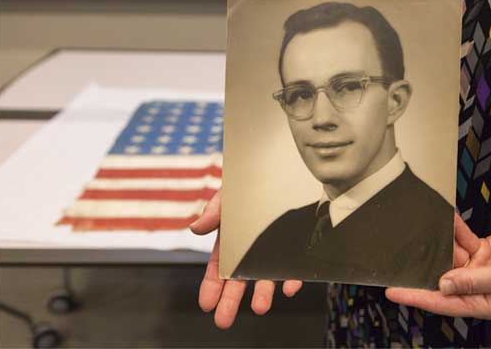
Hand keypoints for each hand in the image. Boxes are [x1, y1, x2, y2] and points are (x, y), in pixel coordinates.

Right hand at [190, 190, 302, 328]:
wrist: (282, 169)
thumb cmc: (250, 182)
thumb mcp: (228, 193)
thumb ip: (214, 210)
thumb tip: (195, 229)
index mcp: (231, 238)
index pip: (219, 267)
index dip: (212, 285)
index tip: (206, 304)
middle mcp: (251, 248)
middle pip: (239, 279)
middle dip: (231, 300)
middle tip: (223, 321)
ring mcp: (274, 248)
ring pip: (267, 276)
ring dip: (264, 292)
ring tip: (261, 307)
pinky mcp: (296, 245)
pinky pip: (294, 266)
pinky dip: (292, 277)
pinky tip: (289, 287)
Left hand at [385, 214, 490, 319]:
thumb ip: (475, 282)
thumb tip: (445, 285)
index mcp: (482, 302)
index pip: (441, 302)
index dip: (416, 297)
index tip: (393, 291)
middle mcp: (475, 287)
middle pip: (440, 278)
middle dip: (424, 264)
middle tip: (401, 253)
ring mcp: (477, 268)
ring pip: (449, 255)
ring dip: (442, 241)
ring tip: (431, 227)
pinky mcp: (479, 251)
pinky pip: (460, 241)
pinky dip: (456, 231)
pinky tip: (451, 221)